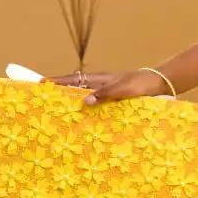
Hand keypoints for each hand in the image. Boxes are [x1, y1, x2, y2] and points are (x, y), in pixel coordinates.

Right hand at [48, 68, 173, 105]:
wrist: (157, 83)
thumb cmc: (140, 84)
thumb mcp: (123, 89)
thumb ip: (104, 94)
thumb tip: (84, 102)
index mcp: (99, 79)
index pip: (73, 79)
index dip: (57, 81)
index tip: (41, 83)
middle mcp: (99, 84)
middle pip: (74, 87)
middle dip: (59, 92)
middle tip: (44, 101)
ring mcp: (104, 91)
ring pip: (82, 95)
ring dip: (71, 101)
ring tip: (58, 113)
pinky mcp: (111, 99)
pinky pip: (93, 102)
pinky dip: (84, 107)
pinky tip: (82, 118)